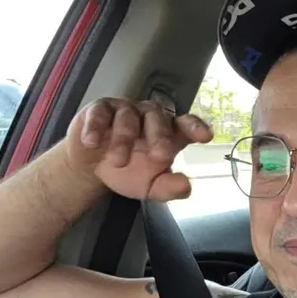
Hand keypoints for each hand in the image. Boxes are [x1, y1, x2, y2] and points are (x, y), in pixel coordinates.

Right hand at [63, 98, 213, 200]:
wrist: (91, 169)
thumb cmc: (128, 171)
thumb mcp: (150, 186)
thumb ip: (168, 188)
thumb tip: (186, 186)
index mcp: (168, 133)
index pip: (186, 125)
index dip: (196, 127)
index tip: (205, 135)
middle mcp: (150, 117)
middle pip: (159, 118)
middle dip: (160, 136)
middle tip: (159, 156)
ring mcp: (125, 110)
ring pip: (128, 116)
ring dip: (124, 139)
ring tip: (118, 160)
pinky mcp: (100, 109)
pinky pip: (100, 113)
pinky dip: (96, 127)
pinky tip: (92, 142)